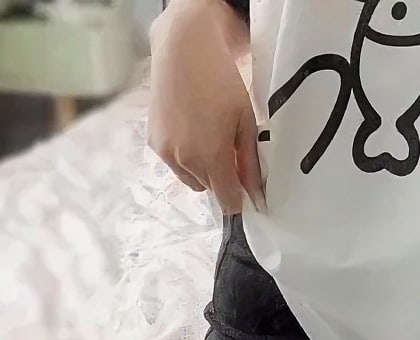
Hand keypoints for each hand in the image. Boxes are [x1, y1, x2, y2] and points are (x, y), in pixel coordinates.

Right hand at [148, 0, 263, 214]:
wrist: (183, 49)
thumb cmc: (221, 82)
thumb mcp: (245, 122)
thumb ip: (250, 163)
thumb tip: (256, 195)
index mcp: (211, 157)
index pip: (227, 201)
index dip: (238, 200)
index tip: (246, 192)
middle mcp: (184, 160)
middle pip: (209, 190)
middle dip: (221, 179)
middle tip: (228, 150)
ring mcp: (165, 151)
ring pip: (191, 179)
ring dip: (202, 170)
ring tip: (208, 138)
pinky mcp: (153, 141)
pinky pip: (174, 164)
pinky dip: (184, 157)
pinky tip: (190, 130)